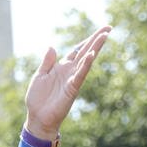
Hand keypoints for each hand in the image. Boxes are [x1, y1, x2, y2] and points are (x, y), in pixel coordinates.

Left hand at [24, 25, 111, 139]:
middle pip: (85, 52)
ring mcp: (72, 79)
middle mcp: (70, 71)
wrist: (38, 118)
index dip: (87, 41)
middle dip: (96, 40)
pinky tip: (91, 56)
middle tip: (109, 28)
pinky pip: (80, 75)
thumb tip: (51, 46)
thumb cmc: (38, 99)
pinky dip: (85, 65)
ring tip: (104, 36)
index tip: (99, 31)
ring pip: (86, 61)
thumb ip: (46, 62)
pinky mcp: (72, 89)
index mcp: (62, 67)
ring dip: (95, 48)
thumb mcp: (39, 77)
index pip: (77, 51)